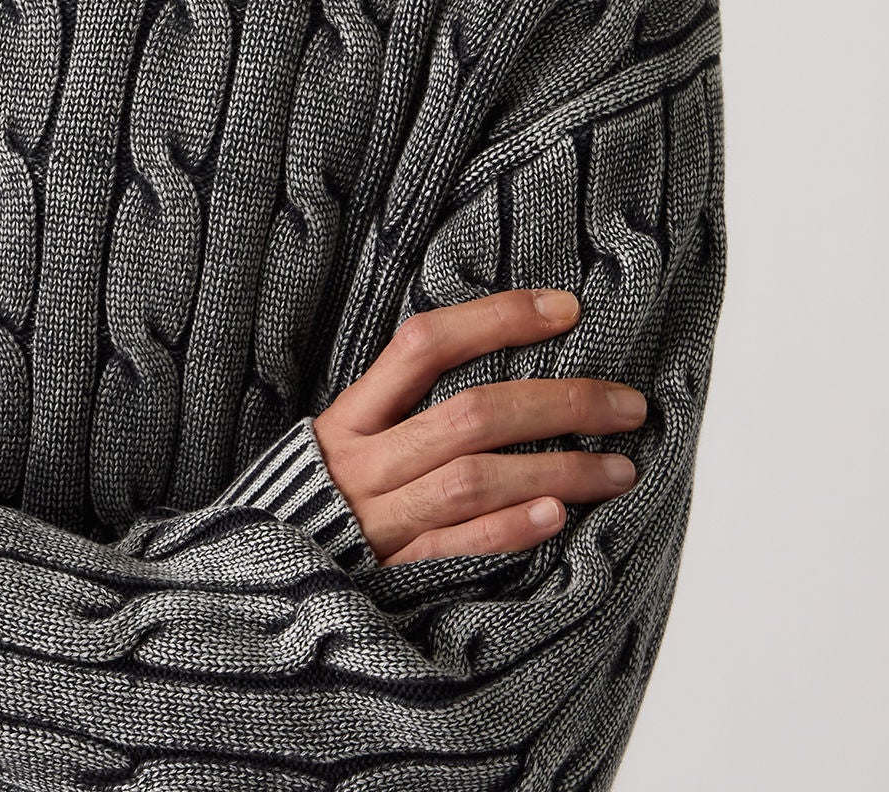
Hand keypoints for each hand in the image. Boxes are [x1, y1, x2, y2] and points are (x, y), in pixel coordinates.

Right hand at [310, 288, 646, 567]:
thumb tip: (496, 352)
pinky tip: (557, 517)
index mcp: (352, 414)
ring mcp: (379, 517)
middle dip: (556, 404)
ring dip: (556, 470)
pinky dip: (506, 530)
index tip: (566, 309)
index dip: (495, 320)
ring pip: (473, 480)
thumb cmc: (327, 492)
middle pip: (469, 416)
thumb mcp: (346, 435)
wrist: (262, 579)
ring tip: (620, 468)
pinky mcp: (393, 572)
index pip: (424, 344)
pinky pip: (455, 547)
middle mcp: (365, 459)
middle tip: (627, 405)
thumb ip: (401, 402)